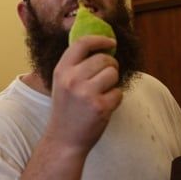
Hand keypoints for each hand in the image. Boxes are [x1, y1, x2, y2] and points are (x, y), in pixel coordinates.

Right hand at [45, 35, 120, 153]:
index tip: (110, 42)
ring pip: (113, 73)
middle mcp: (72, 79)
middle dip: (111, 65)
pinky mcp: (100, 107)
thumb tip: (101, 45)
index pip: (82, 43)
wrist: (64, 140)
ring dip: (113, 82)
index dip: (99, 39)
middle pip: (104, 58)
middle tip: (107, 76)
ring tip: (103, 92)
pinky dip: (116, 98)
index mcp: (61, 70)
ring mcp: (86, 93)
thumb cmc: (66, 109)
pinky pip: (118, 92)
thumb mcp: (63, 82)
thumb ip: (76, 65)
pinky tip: (104, 106)